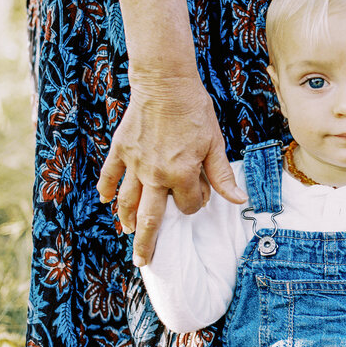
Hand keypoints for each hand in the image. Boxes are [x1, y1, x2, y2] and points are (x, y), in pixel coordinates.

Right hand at [96, 75, 246, 266]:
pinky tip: (107, 201)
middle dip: (147, 243)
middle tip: (142, 261)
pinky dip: (107, 189)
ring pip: (127, 201)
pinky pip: (110, 175)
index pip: (188, 205)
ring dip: (127, 220)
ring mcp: (135, 163)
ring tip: (127, 233)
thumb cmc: (196, 112)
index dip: (196, 202)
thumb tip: (238, 201)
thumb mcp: (215, 144)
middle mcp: (155, 174)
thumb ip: (222, 176)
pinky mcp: (121, 150)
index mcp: (181, 174)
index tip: (199, 193)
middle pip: (149, 218)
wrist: (166, 84)